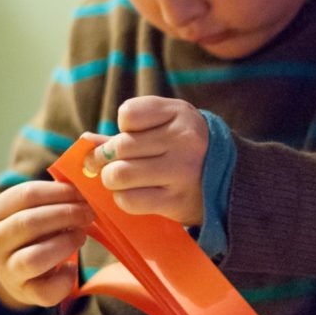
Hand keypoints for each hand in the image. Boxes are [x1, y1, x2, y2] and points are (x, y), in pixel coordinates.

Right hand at [0, 180, 93, 309]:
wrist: (16, 270)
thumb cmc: (33, 231)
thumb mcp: (34, 209)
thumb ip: (53, 197)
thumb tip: (86, 184)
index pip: (26, 195)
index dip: (60, 192)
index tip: (83, 192)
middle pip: (30, 223)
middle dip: (66, 215)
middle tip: (89, 213)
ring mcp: (6, 270)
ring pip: (34, 258)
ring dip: (65, 244)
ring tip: (81, 236)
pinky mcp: (23, 292)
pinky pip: (45, 291)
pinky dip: (64, 279)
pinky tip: (71, 268)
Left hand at [82, 97, 208, 224]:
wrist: (229, 180)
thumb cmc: (186, 148)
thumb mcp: (167, 126)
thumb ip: (128, 131)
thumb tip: (86, 142)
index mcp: (179, 114)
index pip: (129, 115)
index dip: (123, 127)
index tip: (132, 136)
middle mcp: (183, 140)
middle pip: (119, 147)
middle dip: (106, 158)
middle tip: (109, 164)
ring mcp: (181, 171)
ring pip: (119, 174)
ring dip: (112, 180)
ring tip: (121, 180)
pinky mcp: (176, 201)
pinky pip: (130, 200)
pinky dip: (122, 199)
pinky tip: (132, 194)